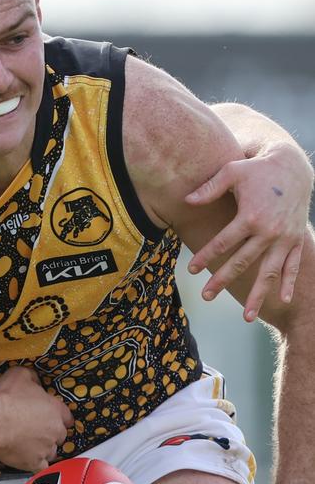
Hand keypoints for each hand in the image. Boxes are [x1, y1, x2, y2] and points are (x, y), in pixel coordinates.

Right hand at [0, 367, 72, 471]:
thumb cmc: (7, 398)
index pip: (67, 416)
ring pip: (51, 452)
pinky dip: (36, 464)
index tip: (54, 418)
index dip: (60, 417)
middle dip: (51, 434)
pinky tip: (29, 460)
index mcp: (55, 409)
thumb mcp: (20, 375)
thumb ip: (32, 377)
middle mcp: (54, 430)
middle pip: (60, 436)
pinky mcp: (33, 463)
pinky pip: (41, 467)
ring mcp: (45, 448)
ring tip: (30, 445)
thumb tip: (34, 379)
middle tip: (36, 430)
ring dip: (44, 449)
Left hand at [185, 146, 312, 320]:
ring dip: (258, 296)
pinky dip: (289, 283)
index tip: (191, 270)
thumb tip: (186, 200)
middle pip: (242, 261)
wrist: (293, 167)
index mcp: (250, 216)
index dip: (206, 256)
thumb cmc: (257, 169)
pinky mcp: (296, 240)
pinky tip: (284, 301)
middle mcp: (269, 231)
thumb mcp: (232, 172)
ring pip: (269, 272)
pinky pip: (293, 266)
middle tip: (206, 296)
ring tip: (246, 317)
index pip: (223, 242)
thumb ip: (210, 188)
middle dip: (223, 280)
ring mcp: (285, 238)